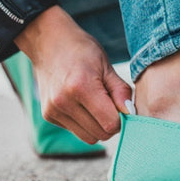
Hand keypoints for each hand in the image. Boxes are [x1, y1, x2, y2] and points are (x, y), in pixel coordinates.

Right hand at [14, 5, 131, 142]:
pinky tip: (81, 104)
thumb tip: (131, 113)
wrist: (48, 43)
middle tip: (110, 103)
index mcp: (81, 87)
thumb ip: (120, 90)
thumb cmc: (81, 50)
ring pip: (88, 137)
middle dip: (111, 123)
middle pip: (100, 134)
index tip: (121, 104)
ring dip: (97, 126)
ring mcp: (54, 110)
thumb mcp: (106, 64)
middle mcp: (64, 102)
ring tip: (96, 104)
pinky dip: (84, 123)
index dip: (122, 117)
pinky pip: (76, 131)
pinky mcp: (48, 115)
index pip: (111, 123)